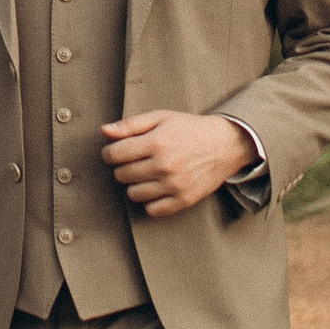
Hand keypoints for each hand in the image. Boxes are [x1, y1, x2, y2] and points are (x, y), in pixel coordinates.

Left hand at [100, 110, 254, 217]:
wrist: (225, 144)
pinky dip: (149, 201)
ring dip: (134, 184)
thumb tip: (104, 131)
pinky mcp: (184, 200)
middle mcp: (165, 165)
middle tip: (134, 161)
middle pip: (121, 175)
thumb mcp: (161, 118)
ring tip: (145, 174)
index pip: (114, 155)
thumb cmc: (189, 129)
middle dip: (122, 167)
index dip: (109, 153)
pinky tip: (155, 187)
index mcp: (157, 142)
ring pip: (133, 194)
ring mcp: (175, 185)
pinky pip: (152, 210)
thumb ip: (131, 125)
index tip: (116, 151)